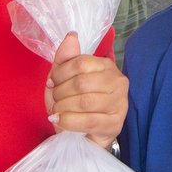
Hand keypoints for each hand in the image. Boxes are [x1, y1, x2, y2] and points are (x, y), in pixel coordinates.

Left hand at [46, 32, 127, 148]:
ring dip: (63, 107)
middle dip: (60, 92)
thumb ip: (66, 58)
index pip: (81, 62)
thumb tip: (72, 36)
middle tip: (54, 100)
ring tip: (55, 112)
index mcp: (106, 66)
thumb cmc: (73, 105)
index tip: (51, 82)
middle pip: (81, 82)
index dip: (60, 73)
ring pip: (84, 102)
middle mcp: (118, 82)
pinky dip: (68, 121)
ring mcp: (119, 104)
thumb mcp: (64, 79)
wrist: (82, 135)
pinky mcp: (115, 124)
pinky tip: (58, 120)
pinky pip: (88, 121)